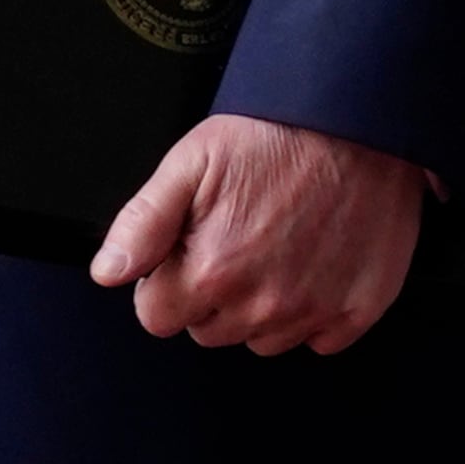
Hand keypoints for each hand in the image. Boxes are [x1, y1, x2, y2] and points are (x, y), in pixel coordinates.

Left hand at [89, 111, 427, 355]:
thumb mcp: (190, 163)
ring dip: (259, 306)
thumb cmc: (272, 136)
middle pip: (209, 330)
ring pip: (261, 340)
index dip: (164, 282)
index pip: (158, 317)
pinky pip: (319, 340)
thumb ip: (142, 223)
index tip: (184, 252)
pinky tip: (312, 263)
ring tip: (274, 246)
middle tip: (233, 239)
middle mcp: (262, 305)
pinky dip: (312, 311)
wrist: (356, 123)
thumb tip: (107, 273)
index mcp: (211, 271)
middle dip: (210, 294)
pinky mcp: (358, 312)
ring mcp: (313, 312)